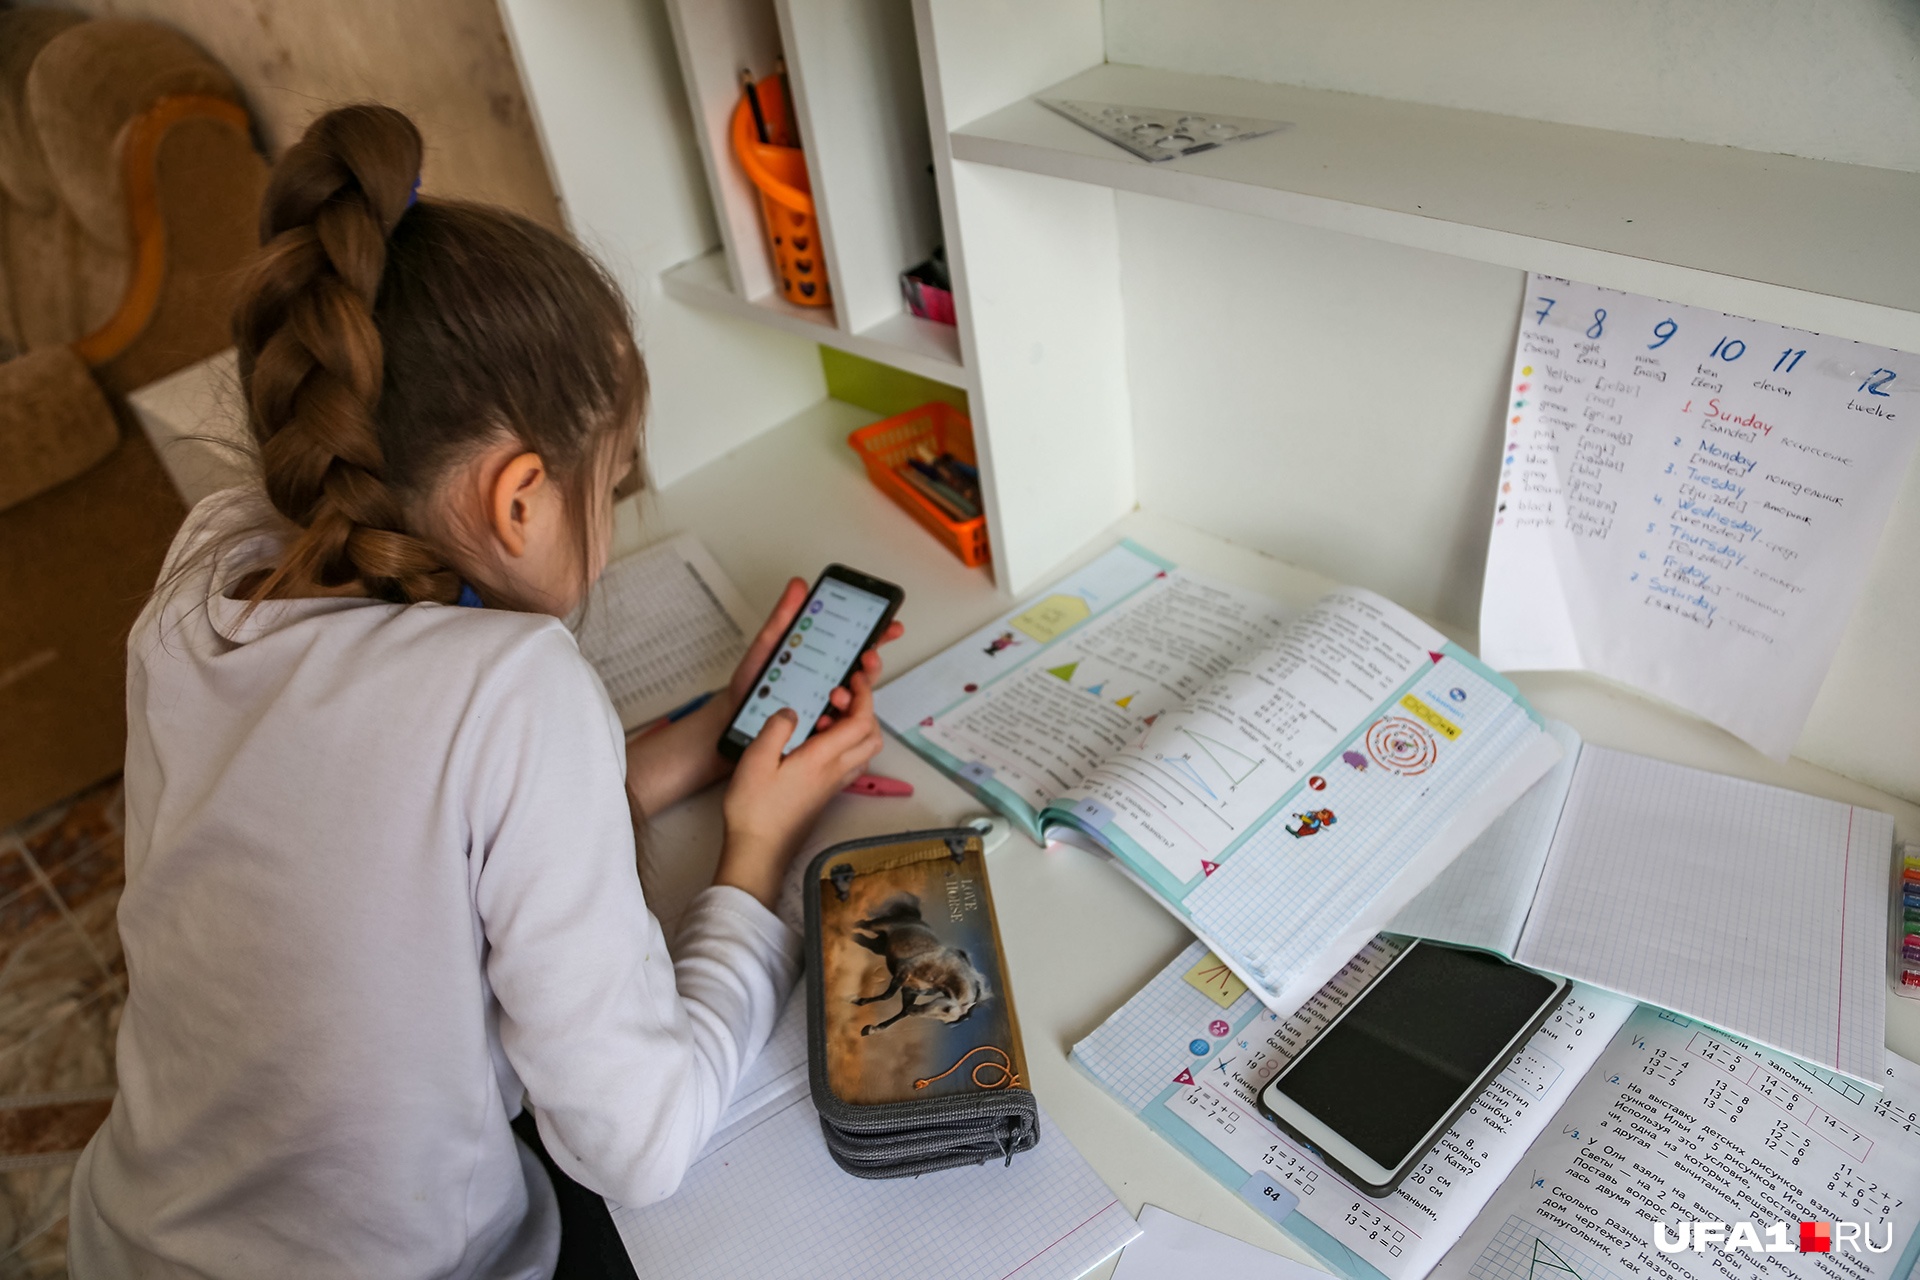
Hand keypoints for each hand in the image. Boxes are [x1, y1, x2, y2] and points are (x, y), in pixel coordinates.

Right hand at [624, 577, 902, 817]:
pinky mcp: (826, 794)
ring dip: (856, 727)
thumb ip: (776, 729)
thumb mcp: (756, 760)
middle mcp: (836, 771)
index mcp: (823, 758)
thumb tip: (791, 710)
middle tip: (840, 695)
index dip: (863, 696)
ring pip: (863, 750)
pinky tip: (817, 740)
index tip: (853, 678)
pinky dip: (845, 744)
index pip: (860, 721)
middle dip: (864, 709)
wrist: (759, 851)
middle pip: (871, 735)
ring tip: (826, 715)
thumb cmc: (754, 809)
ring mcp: (833, 784)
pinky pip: (849, 763)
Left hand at [723, 578, 903, 730]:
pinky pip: (839, 730)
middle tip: (865, 659)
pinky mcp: (821, 732)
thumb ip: (784, 618)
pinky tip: (823, 719)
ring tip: (836, 693)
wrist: (733, 717)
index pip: (859, 643)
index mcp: (824, 658)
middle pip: (865, 674)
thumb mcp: (767, 646)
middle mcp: (831, 682)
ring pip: (858, 704)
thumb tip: (798, 586)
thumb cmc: (752, 683)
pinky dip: (834, 724)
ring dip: (854, 697)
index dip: (879, 633)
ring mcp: (828, 708)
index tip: (890, 625)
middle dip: (871, 666)